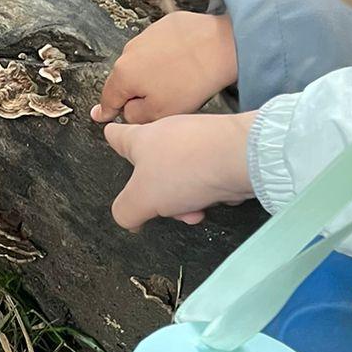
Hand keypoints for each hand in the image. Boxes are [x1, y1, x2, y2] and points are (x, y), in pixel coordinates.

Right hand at [92, 11, 237, 123]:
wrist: (221, 45)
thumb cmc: (192, 79)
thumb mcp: (160, 112)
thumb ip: (135, 117)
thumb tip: (127, 112)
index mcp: (123, 75)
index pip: (109, 98)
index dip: (107, 111)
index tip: (100, 115)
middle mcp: (129, 51)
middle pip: (126, 79)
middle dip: (137, 91)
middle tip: (158, 101)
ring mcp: (147, 35)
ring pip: (142, 62)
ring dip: (153, 72)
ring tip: (177, 80)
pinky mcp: (165, 25)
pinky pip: (160, 46)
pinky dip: (167, 56)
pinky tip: (184, 63)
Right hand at [104, 110, 255, 228]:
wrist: (241, 158)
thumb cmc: (188, 168)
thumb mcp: (141, 199)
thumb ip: (125, 211)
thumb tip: (127, 217)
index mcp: (142, 139)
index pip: (117, 134)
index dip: (112, 140)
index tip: (110, 138)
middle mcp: (168, 134)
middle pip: (153, 168)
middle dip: (159, 195)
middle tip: (167, 208)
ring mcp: (197, 141)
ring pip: (182, 177)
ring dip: (186, 199)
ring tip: (197, 209)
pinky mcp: (222, 148)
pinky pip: (208, 176)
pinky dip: (210, 191)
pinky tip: (217, 198)